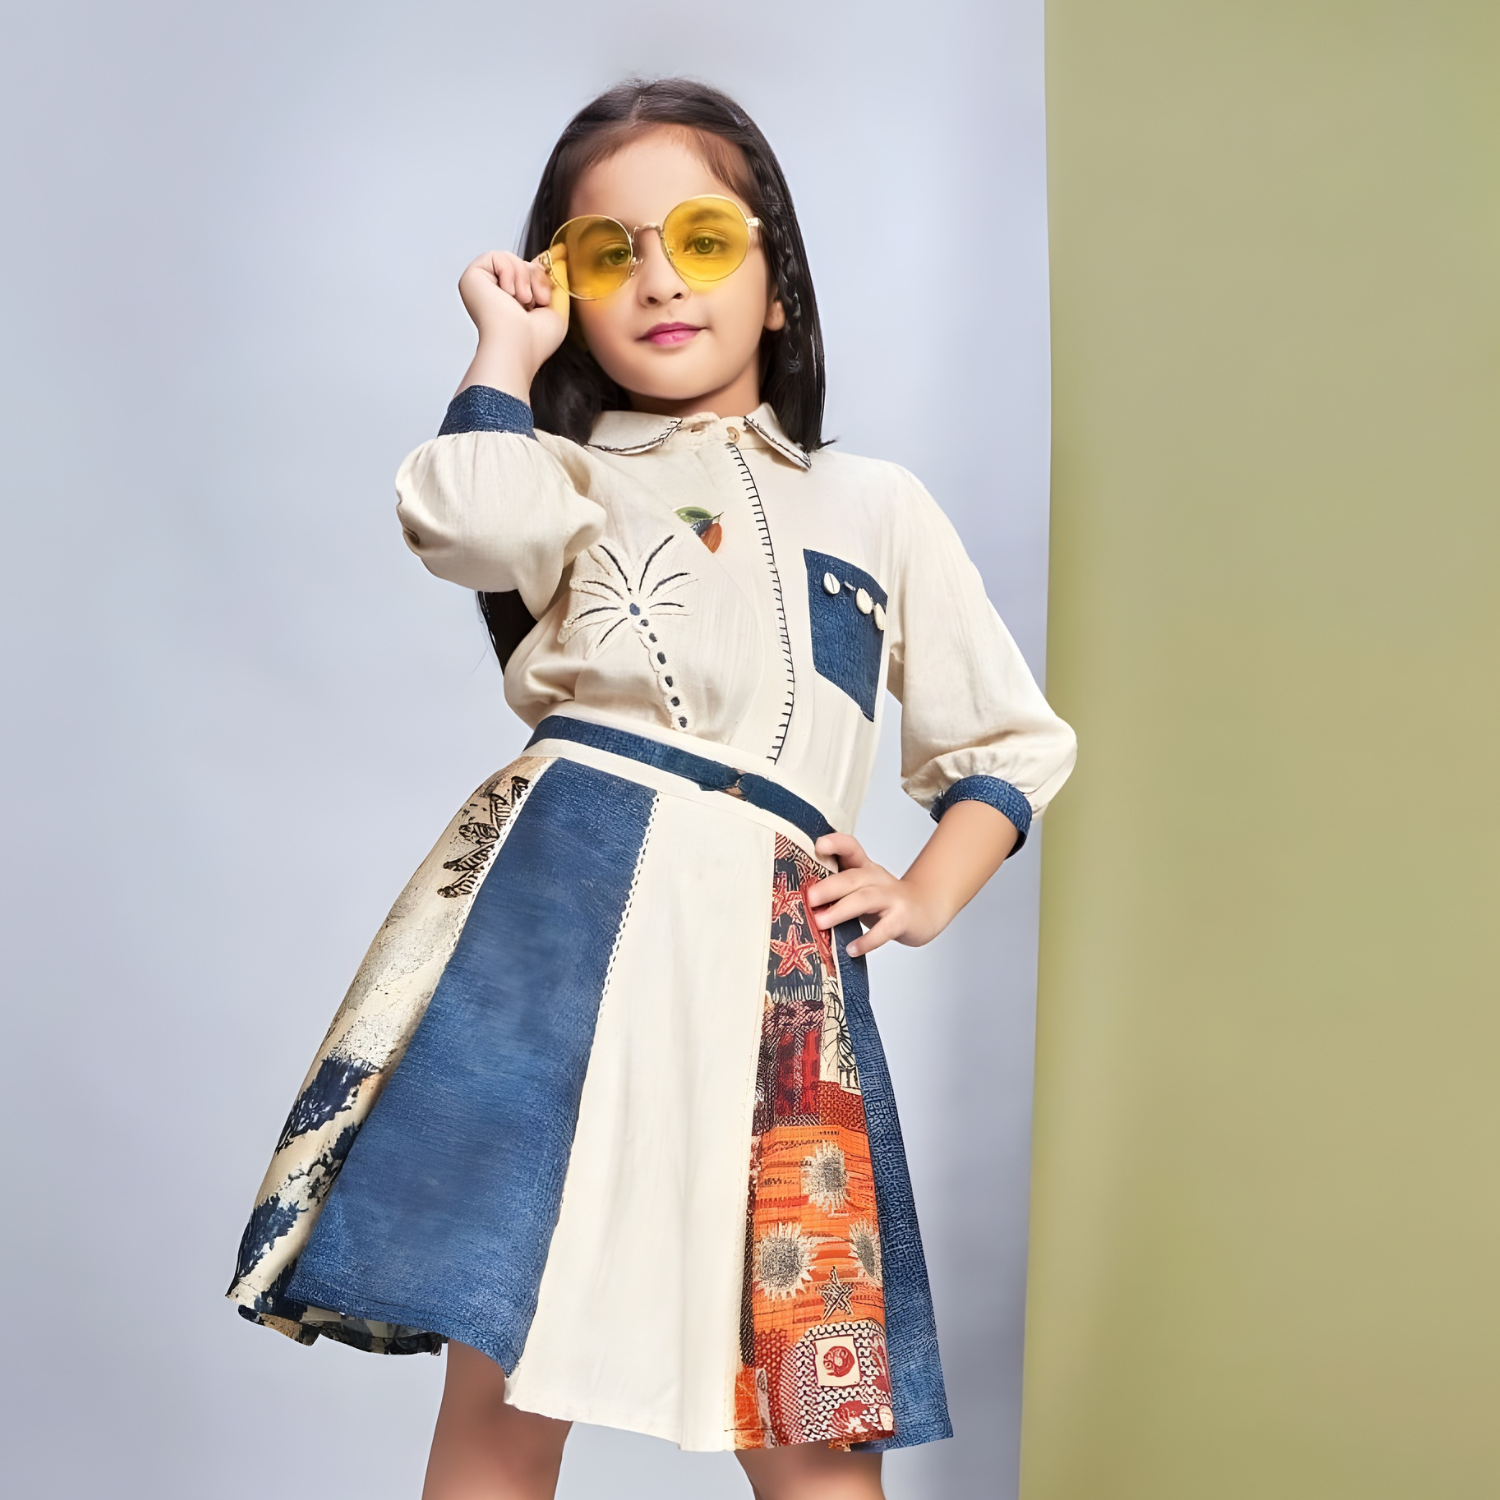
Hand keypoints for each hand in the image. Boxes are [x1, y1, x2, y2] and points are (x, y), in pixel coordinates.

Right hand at [455, 250, 568, 401]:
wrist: (517, 346)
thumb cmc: (535, 341)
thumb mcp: (558, 309)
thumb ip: (559, 282)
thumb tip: (561, 255)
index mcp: (513, 303)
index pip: (529, 273)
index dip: (541, 275)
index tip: (550, 281)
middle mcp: (496, 294)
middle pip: (524, 264)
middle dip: (536, 279)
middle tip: (536, 302)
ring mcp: (483, 285)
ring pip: (512, 259)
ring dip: (524, 279)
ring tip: (521, 302)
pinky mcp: (472, 276)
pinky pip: (498, 256)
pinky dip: (509, 273)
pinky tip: (507, 294)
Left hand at [806, 833, 946, 958]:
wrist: (924, 909)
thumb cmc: (883, 901)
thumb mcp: (861, 888)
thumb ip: (837, 890)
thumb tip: (799, 902)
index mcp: (864, 867)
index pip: (850, 847)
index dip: (836, 843)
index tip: (819, 845)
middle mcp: (877, 878)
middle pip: (852, 877)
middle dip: (829, 887)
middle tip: (809, 898)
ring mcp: (891, 898)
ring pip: (864, 899)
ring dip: (840, 911)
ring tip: (820, 922)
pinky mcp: (901, 919)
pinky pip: (884, 930)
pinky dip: (867, 941)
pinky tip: (851, 948)